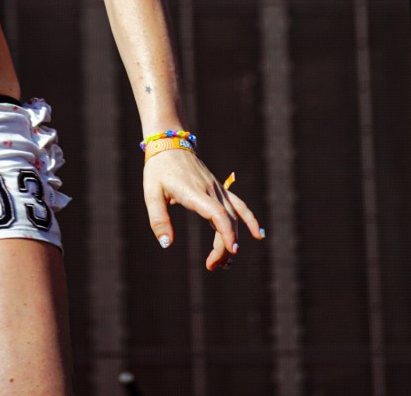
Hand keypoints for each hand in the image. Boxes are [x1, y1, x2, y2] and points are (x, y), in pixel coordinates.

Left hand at [142, 150, 264, 270]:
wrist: (170, 144)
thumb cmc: (158, 169)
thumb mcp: (151, 194)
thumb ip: (158, 219)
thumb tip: (166, 244)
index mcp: (194, 192)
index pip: (217, 213)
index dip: (226, 232)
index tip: (231, 251)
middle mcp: (210, 190)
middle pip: (227, 220)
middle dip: (224, 246)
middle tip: (213, 266)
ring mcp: (217, 189)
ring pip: (234, 216)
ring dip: (233, 239)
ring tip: (226, 262)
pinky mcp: (219, 189)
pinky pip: (239, 205)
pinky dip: (250, 220)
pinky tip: (259, 235)